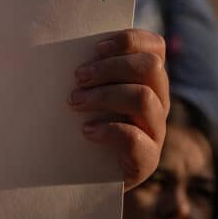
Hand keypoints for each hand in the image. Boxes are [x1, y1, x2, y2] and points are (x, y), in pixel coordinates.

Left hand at [71, 29, 168, 190]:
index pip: (155, 46)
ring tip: (75, 102)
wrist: (88, 178)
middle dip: (111, 67)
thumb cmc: (83, 125)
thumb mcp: (89, 92)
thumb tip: (58, 41)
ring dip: (104, 95)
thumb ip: (89, 70)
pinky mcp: (148, 160)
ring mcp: (156, 131)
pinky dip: (108, 130)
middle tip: (78, 77)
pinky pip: (136, 138)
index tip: (95, 48)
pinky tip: (86, 131)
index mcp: (148, 79)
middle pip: (150, 67)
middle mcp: (159, 101)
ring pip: (144, 98)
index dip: (129, 40)